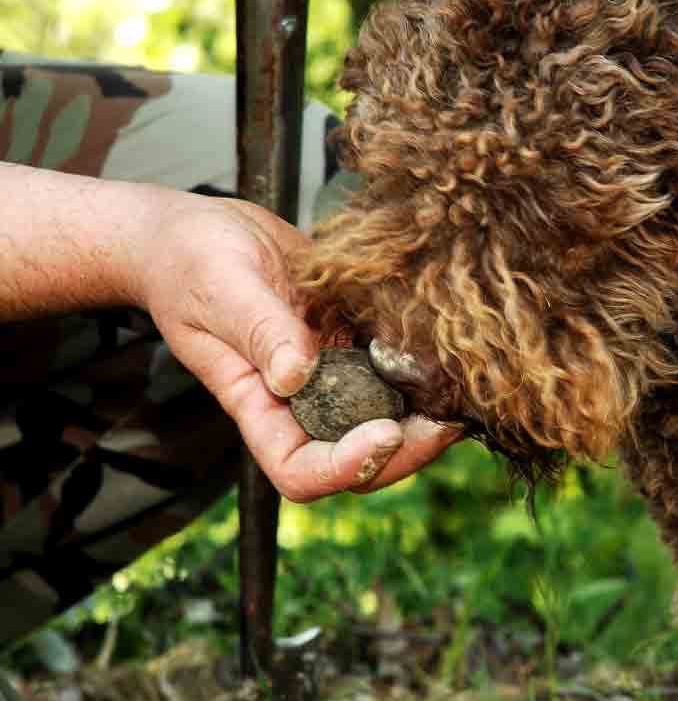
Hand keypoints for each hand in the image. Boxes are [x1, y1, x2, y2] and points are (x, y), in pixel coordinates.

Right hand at [132, 193, 460, 500]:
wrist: (200, 232)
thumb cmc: (191, 263)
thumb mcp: (222, 290)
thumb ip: (260, 331)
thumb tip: (296, 375)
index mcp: (257, 403)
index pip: (299, 468)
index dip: (345, 467)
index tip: (384, 432)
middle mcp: (298, 399)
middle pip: (356, 457)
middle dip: (405, 451)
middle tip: (447, 422)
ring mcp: (330, 370)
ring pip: (384, 416)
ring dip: (425, 414)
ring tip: (463, 392)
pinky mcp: (351, 339)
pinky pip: (392, 367)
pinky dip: (423, 368)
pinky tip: (449, 349)